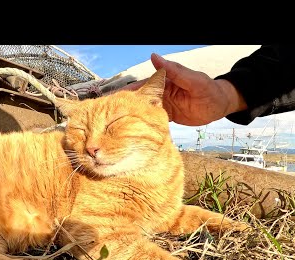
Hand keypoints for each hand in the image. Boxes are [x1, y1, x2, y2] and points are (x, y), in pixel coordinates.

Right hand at [124, 53, 247, 125]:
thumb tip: (154, 57)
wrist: (220, 105)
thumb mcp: (193, 80)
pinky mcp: (167, 117)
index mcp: (163, 83)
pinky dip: (144, 126)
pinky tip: (135, 134)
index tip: (113, 100)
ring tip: (117, 128)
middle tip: (109, 118)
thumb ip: (174, 70)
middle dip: (125, 108)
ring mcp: (163, 106)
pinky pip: (152, 121)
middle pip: (139, 101)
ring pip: (144, 112)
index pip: (141, 87)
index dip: (127, 93)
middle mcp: (160, 94)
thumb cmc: (209, 90)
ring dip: (132, 119)